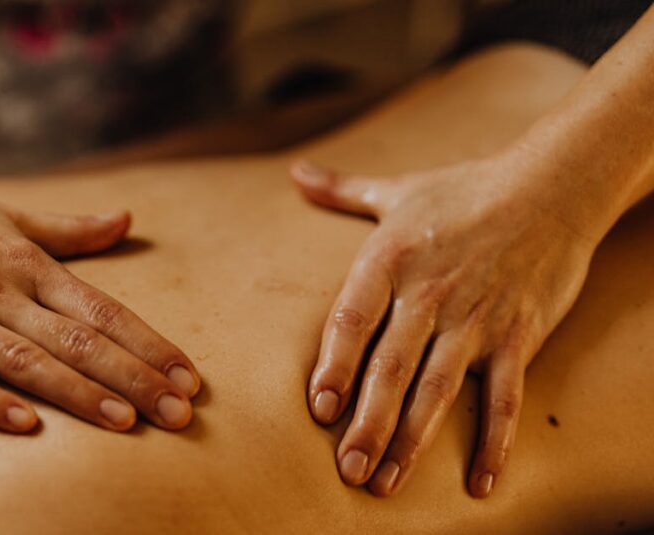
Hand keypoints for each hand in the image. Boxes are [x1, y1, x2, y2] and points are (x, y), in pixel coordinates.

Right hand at [0, 168, 199, 433]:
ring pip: (23, 359)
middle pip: (76, 339)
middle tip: (179, 413)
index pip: (101, 309)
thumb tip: (126, 219)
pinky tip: (23, 425)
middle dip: (133, 377)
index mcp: (25, 264)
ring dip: (77, 392)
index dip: (148, 345)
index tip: (189, 378)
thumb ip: (70, 230)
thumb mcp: (8, 216)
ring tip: (127, 422)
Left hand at [292, 152, 600, 497]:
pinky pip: (505, 397)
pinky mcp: (518, 336)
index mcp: (390, 259)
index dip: (334, 365)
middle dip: (367, 421)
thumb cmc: (465, 190)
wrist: (552, 185)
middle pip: (392, 366)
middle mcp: (429, 293)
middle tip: (347, 468)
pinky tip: (480, 481)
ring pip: (439, 388)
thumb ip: (341, 191)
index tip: (320, 408)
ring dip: (412, 439)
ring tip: (386, 481)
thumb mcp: (397, 190)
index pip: (352, 319)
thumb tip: (296, 173)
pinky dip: (495, 441)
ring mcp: (476, 318)